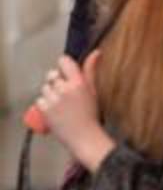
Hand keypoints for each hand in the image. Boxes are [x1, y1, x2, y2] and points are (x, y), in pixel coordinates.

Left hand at [36, 53, 113, 171]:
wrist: (84, 137)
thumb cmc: (91, 115)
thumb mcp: (93, 90)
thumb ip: (91, 70)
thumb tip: (96, 52)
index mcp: (79, 82)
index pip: (63, 61)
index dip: (64, 66)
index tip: (67, 73)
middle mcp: (65, 89)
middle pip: (52, 75)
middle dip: (57, 81)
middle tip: (65, 94)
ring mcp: (53, 99)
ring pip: (45, 87)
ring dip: (50, 93)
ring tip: (60, 104)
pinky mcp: (44, 109)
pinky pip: (39, 100)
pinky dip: (44, 104)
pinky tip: (55, 111)